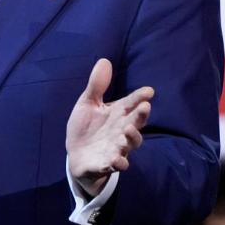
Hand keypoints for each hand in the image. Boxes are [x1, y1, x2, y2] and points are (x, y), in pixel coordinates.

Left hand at [66, 58, 152, 196]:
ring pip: (131, 144)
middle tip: (145, 107)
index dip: (140, 97)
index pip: (132, 103)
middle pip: (136, 122)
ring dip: (133, 137)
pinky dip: (118, 162)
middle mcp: (121, 130)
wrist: (76, 155)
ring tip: (128, 129)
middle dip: (141, 116)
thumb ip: (97, 86)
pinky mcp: (107, 163)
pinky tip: (116, 159)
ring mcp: (117, 147)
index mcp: (118, 113)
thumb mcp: (88, 104)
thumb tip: (104, 60)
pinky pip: (117, 164)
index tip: (149, 91)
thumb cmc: (86, 127)